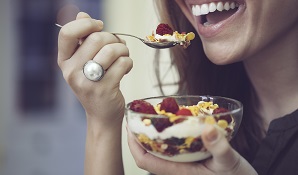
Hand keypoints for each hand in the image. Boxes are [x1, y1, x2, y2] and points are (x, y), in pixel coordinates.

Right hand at [57, 12, 132, 126]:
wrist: (102, 115)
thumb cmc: (96, 84)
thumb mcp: (84, 63)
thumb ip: (83, 40)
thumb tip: (82, 15)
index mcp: (64, 61)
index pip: (67, 33)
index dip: (86, 24)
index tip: (100, 26)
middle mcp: (71, 71)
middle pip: (96, 38)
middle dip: (114, 38)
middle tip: (119, 46)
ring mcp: (87, 82)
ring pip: (112, 49)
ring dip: (124, 49)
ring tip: (124, 56)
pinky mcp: (104, 89)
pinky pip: (123, 63)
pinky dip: (129, 62)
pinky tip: (126, 69)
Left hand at [128, 125, 256, 174]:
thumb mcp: (230, 162)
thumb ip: (219, 147)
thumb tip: (208, 129)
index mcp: (179, 171)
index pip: (145, 160)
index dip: (133, 144)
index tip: (129, 126)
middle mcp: (177, 169)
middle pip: (148, 154)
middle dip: (139, 136)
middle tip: (138, 116)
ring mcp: (184, 165)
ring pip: (160, 150)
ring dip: (153, 135)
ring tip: (152, 117)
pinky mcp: (192, 161)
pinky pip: (174, 148)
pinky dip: (168, 135)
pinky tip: (174, 124)